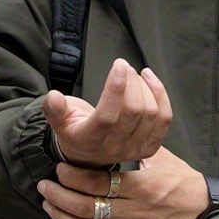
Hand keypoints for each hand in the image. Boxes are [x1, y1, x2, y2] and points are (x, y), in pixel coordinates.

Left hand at [36, 146, 208, 218]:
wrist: (209, 214)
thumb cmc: (185, 184)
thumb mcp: (163, 159)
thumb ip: (135, 149)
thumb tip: (111, 132)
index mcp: (142, 186)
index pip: (96, 183)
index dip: (72, 176)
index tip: (59, 169)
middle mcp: (136, 212)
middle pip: (86, 207)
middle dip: (58, 197)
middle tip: (45, 187)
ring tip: (50, 207)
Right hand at [41, 59, 171, 167]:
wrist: (88, 153)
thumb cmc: (75, 130)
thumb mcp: (58, 120)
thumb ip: (54, 109)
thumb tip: (53, 97)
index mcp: (90, 141)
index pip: (107, 115)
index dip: (115, 88)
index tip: (118, 65)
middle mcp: (114, 148)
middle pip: (134, 111)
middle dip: (132, 82)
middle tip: (124, 67)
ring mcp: (134, 149)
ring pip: (151, 113)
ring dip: (146, 87)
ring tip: (134, 73)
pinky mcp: (150, 146)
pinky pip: (164, 119)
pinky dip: (160, 95)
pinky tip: (150, 79)